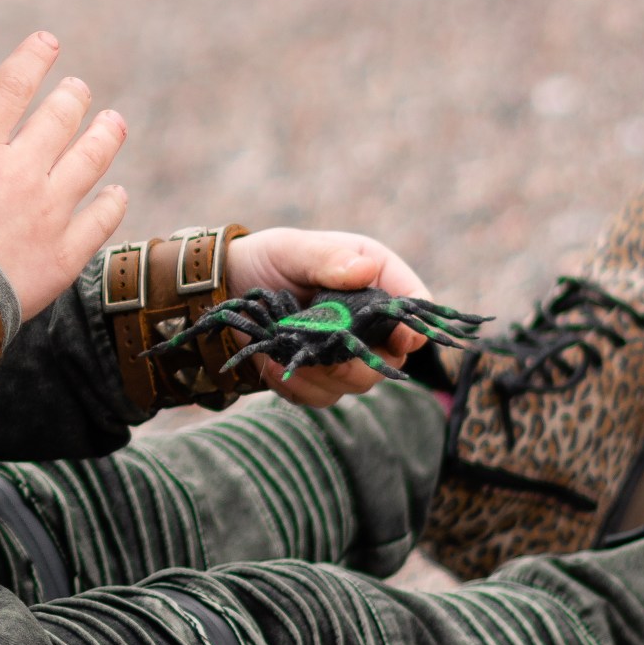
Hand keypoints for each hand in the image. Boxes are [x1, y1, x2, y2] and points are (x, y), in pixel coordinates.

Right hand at [0, 31, 128, 320]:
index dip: (33, 58)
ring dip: (105, 136)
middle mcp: (20, 171)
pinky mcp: (64, 252)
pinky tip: (118, 193)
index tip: (48, 42)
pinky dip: (112, 202)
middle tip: (79, 89)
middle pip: (60, 118)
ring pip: (90, 160)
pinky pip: (100, 219)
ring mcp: (48, 211)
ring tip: (114, 122)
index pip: (11, 87)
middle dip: (73, 96)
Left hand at [222, 227, 431, 408]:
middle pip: (390, 358)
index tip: (400, 340)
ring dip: (323, 374)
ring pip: (355, 383)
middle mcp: (367, 320)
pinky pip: (321, 396)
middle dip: (359, 360)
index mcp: (374, 277)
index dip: (413, 328)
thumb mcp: (294, 248)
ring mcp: (344, 351)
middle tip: (325, 348)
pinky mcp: (318, 375)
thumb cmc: (269, 258)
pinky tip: (274, 363)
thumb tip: (364, 271)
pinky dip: (298, 385)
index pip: (413, 306)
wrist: (230, 286)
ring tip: (289, 352)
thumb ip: (327, 258)